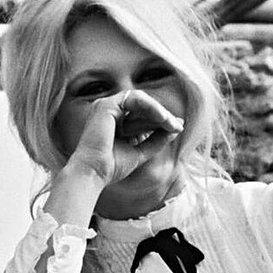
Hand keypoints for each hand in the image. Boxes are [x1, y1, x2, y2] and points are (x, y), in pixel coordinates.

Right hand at [65, 89, 183, 187]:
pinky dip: (151, 107)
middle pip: (143, 108)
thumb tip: (176, 128)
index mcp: (115, 122)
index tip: (177, 128)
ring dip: (159, 112)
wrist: (94, 173)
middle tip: (178, 126)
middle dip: (163, 117)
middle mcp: (110, 112)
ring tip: (172, 124)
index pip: (143, 115)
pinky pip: (135, 99)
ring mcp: (107, 106)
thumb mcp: (141, 151)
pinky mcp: (107, 104)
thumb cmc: (112, 167)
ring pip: (142, 102)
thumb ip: (157, 139)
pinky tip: (163, 118)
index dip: (161, 121)